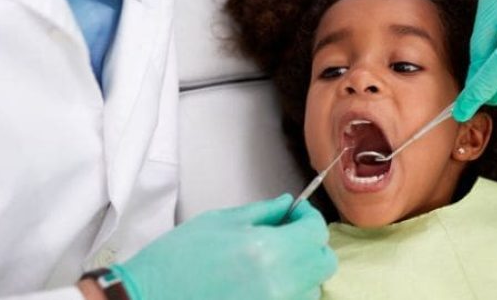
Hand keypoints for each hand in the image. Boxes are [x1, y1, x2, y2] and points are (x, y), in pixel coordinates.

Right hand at [112, 194, 336, 299]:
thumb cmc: (173, 263)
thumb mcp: (217, 223)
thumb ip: (260, 213)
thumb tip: (287, 205)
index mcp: (267, 251)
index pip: (315, 231)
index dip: (307, 218)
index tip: (295, 215)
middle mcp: (278, 284)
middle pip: (323, 262)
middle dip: (311, 244)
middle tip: (288, 237)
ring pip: (311, 288)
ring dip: (301, 273)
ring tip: (271, 265)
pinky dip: (288, 294)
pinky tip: (263, 285)